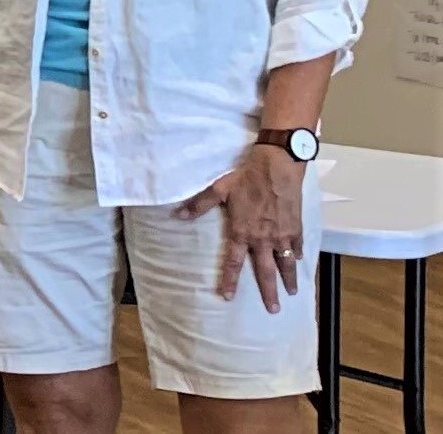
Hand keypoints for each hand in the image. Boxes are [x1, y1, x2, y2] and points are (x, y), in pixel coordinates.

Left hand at [177, 148, 308, 311]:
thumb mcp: (218, 189)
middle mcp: (263, 239)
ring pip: (286, 263)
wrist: (278, 167)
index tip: (227, 297)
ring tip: (292, 294)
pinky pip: (298, 247)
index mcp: (242, 232)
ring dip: (289, 280)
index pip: (233, 262)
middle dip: (269, 292)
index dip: (229, 280)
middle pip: (265, 272)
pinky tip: (299, 262)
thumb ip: (199, 205)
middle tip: (272, 309)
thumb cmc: (246, 178)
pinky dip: (298, 256)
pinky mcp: (297, 227)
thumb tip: (178, 215)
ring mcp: (282, 235)